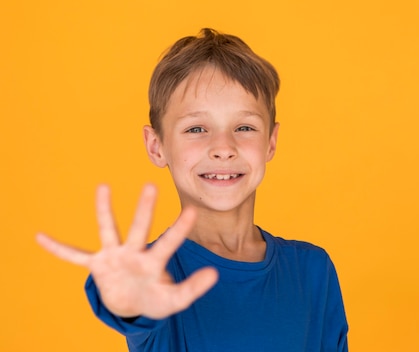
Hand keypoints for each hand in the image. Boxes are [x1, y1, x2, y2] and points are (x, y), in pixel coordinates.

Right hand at [36, 184, 217, 318]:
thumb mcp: (175, 299)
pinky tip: (40, 237)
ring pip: (109, 230)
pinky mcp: (97, 265)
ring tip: (102, 186)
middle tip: (151, 185)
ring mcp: (114, 256)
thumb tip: (215, 274)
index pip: (170, 242)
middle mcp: (134, 252)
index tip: (193, 211)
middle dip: (145, 209)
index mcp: (154, 261)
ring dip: (105, 211)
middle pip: (140, 228)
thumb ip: (192, 288)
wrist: (132, 305)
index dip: (180, 229)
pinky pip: (74, 256)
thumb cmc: (155, 298)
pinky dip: (58, 249)